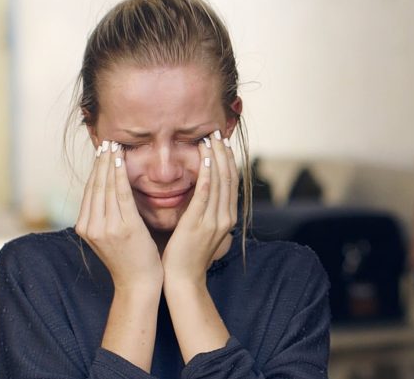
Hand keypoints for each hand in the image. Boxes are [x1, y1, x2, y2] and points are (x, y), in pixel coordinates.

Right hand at [75, 140, 163, 289]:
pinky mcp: (124, 228)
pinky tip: (121, 161)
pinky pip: (121, 195)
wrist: (138, 284)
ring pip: (106, 187)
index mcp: (84, 227)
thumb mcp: (109, 236)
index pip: (89, 191)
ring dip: (110, 163)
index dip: (95, 169)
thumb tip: (109, 192)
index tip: (101, 151)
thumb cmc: (129, 259)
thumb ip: (105, 216)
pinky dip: (120, 176)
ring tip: (113, 146)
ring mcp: (106, 227)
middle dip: (101, 161)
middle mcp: (91, 226)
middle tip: (106, 141)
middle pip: (95, 186)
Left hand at [161, 130, 238, 283]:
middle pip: (229, 177)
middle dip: (224, 153)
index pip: (231, 182)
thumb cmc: (186, 255)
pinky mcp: (199, 223)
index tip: (221, 142)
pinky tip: (205, 158)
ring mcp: (214, 220)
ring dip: (217, 157)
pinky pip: (206, 193)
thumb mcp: (201, 230)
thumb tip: (201, 194)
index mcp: (226, 217)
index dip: (227, 160)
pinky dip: (208, 173)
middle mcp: (225, 216)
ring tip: (211, 137)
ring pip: (220, 181)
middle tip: (217, 132)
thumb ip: (204, 211)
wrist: (182, 280)